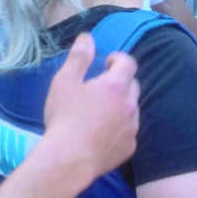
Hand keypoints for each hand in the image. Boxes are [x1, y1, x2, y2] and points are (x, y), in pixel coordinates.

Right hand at [43, 33, 139, 179]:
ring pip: (132, 109)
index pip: (128, 62)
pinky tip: (102, 134)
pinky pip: (129, 131)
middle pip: (133, 85)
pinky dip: (120, 128)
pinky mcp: (130, 147)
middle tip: (100, 89)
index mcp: (116, 86)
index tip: (106, 64)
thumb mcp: (64, 82)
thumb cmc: (64, 118)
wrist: (68, 160)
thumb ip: (79, 57)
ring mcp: (132, 128)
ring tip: (99, 113)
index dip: (118, 59)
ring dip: (121, 106)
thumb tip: (87, 37)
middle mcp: (130, 105)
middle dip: (120, 82)